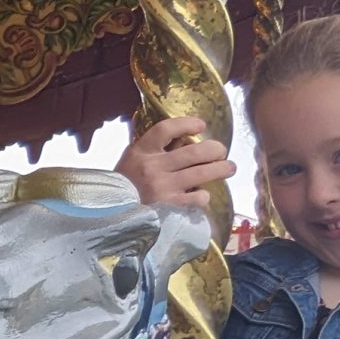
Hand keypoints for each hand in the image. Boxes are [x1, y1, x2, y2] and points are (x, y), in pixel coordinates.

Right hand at [116, 115, 236, 209]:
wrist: (110, 214)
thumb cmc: (124, 185)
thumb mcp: (131, 159)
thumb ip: (152, 149)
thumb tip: (182, 138)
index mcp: (141, 151)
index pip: (166, 129)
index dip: (187, 124)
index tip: (201, 125)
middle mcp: (153, 167)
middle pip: (194, 151)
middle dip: (215, 149)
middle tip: (222, 151)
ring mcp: (162, 188)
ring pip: (201, 173)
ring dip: (220, 169)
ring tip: (229, 168)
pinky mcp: (169, 207)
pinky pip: (197, 197)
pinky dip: (203, 195)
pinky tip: (202, 194)